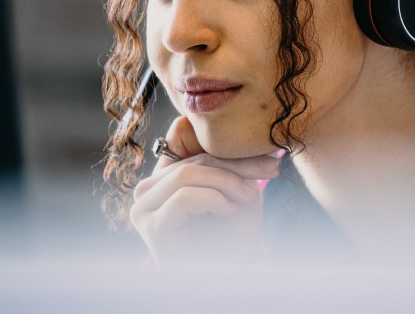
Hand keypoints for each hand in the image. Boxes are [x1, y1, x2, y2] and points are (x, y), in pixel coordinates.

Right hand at [130, 117, 279, 264]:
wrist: (225, 280)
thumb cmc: (231, 240)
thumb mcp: (236, 192)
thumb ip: (228, 163)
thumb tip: (236, 133)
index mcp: (165, 178)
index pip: (191, 143)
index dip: (229, 148)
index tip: (266, 157)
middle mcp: (148, 189)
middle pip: (194, 158)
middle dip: (238, 164)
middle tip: (270, 171)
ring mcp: (144, 207)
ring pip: (188, 173)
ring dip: (227, 183)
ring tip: (248, 198)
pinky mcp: (150, 225)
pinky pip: (185, 196)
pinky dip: (214, 200)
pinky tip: (228, 212)